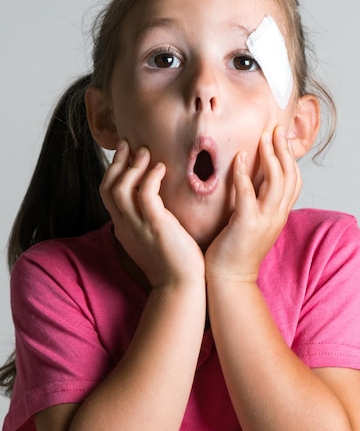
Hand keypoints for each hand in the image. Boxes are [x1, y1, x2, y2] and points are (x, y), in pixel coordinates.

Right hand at [100, 141, 204, 287]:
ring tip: (145, 151)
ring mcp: (138, 227)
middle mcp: (126, 226)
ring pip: (120, 189)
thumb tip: (159, 206)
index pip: (108, 195)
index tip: (125, 156)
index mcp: (124, 229)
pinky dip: (150, 178)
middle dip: (116, 163)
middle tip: (128, 144)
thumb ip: (150, 221)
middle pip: (108, 188)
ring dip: (132, 167)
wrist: (181, 286)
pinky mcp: (155, 226)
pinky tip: (161, 168)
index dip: (113, 172)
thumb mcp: (154, 239)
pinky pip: (145, 195)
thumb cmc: (175, 264)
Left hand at [205, 126, 301, 282]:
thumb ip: (257, 204)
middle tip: (276, 129)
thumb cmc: (236, 250)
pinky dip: (244, 173)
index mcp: (279, 215)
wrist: (230, 280)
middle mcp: (277, 216)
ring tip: (264, 137)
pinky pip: (248, 193)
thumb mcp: (254, 224)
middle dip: (284, 150)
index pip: (294, 182)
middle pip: (289, 176)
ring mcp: (265, 220)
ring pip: (276, 181)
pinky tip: (239, 157)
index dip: (290, 159)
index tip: (282, 139)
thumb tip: (252, 184)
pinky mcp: (247, 224)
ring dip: (271, 156)